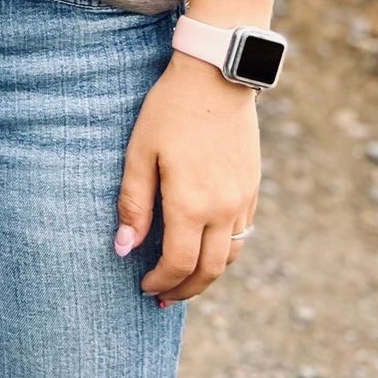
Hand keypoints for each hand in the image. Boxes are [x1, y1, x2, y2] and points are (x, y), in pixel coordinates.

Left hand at [113, 50, 260, 304]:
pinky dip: (224, 252)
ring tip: (183, 282)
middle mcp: (223, 209)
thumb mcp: (140, 152)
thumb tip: (124, 249)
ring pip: (231, 257)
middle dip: (185, 290)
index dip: (161, 282)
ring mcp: (243, 200)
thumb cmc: (169, 111)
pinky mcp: (253, 188)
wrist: (215, 77)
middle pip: (209, 270)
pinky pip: (242, 234)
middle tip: (163, 299)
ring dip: (207, 276)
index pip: (178, 264)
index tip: (144, 286)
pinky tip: (205, 248)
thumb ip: (133, 204)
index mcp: (191, 204)